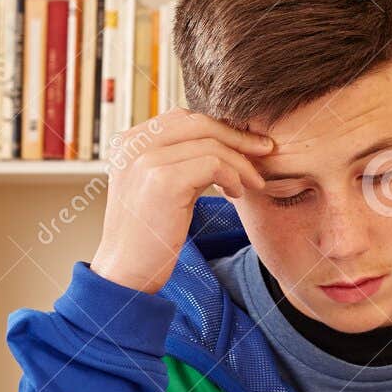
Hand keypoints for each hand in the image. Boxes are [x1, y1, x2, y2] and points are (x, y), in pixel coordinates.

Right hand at [90, 110, 271, 293]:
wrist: (126, 273)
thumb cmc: (147, 235)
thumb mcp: (161, 186)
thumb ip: (182, 160)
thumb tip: (225, 142)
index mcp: (127, 142)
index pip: (181, 117)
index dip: (218, 128)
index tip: (245, 144)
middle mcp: (132, 145)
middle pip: (198, 123)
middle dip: (237, 136)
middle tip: (264, 150)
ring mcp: (145, 160)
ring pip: (211, 143)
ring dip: (240, 162)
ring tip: (251, 182)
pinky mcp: (163, 180)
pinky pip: (213, 164)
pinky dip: (233, 176)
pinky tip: (236, 193)